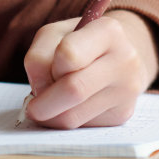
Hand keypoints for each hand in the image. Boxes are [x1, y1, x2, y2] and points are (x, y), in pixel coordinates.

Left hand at [21, 11, 158, 128]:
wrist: (119, 56)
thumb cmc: (80, 43)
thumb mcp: (55, 34)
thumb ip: (38, 56)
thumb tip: (39, 93)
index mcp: (108, 31)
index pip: (68, 54)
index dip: (49, 66)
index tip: (46, 70)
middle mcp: (124, 60)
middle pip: (74, 90)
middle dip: (44, 104)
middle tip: (31, 108)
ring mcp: (127, 90)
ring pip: (75, 116)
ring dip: (52, 115)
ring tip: (51, 104)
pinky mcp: (123, 114)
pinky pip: (82, 127)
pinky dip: (67, 120)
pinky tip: (71, 107)